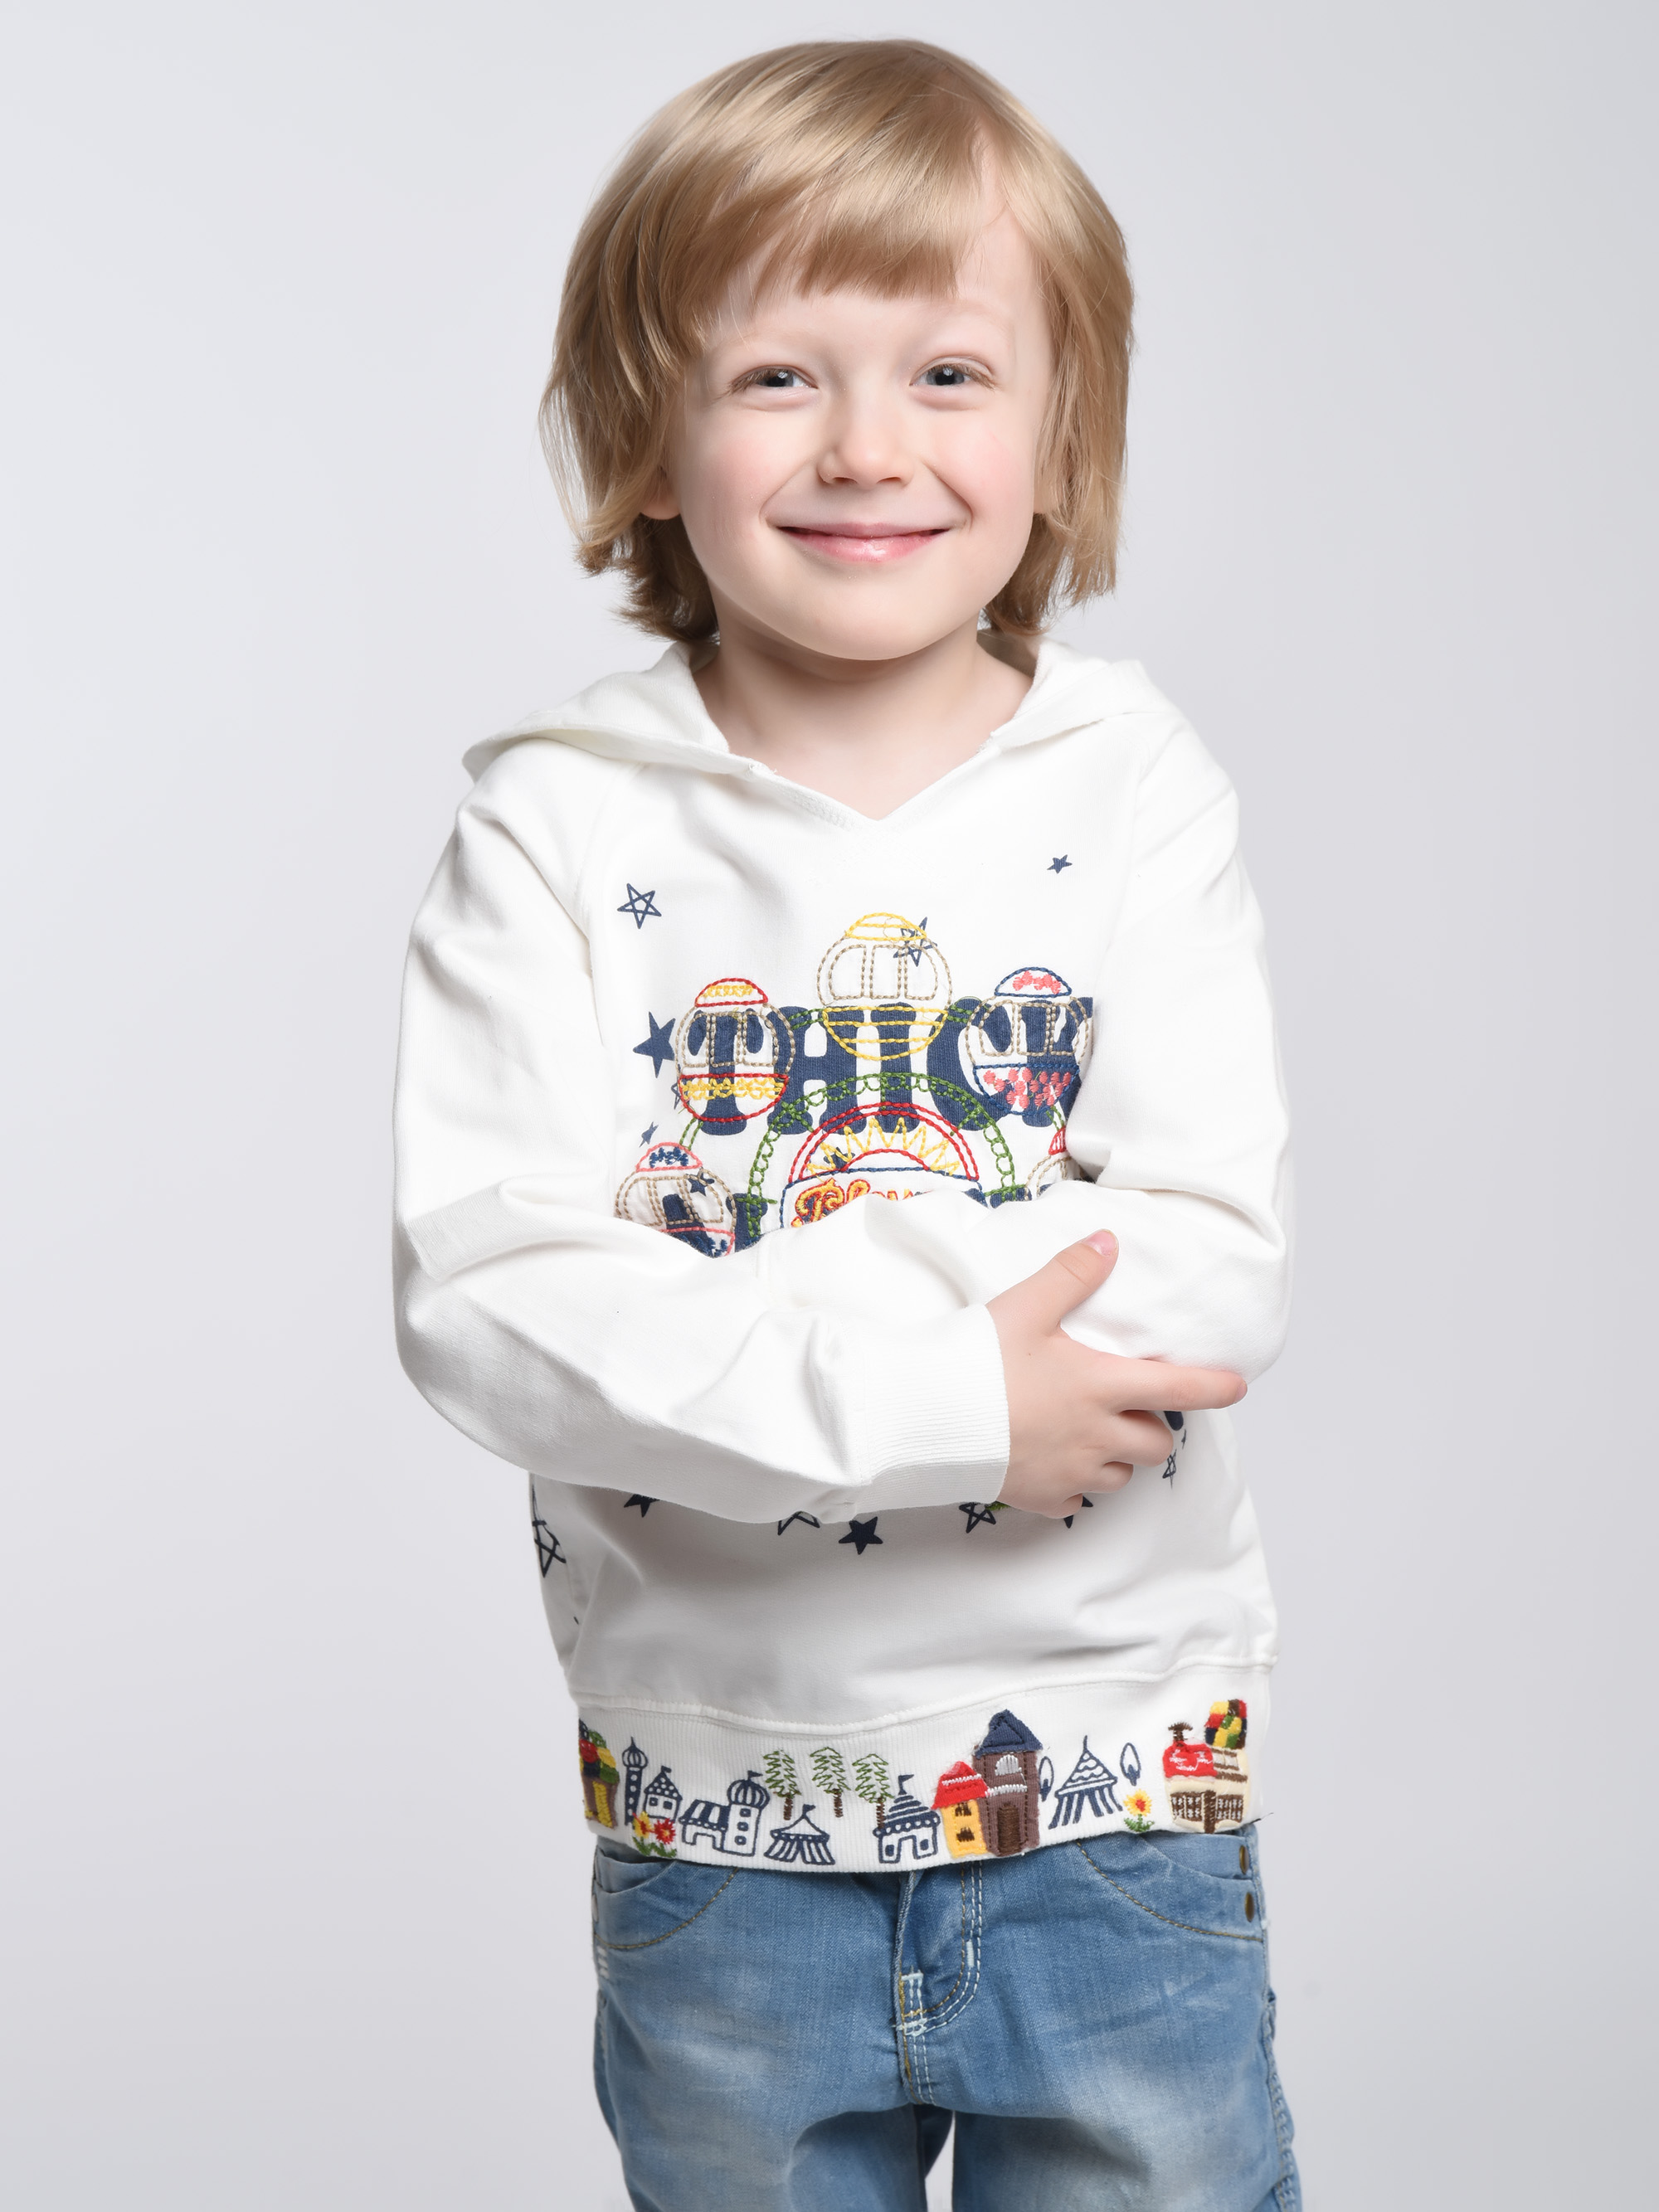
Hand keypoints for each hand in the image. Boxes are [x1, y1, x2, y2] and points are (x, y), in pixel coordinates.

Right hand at [988, 1231, 1246, 1519]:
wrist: (924, 1416)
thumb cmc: (976, 1360)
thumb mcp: (1025, 1306)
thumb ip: (1072, 1275)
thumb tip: (1109, 1243)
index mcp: (1099, 1386)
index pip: (1178, 1390)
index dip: (1214, 1388)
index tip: (1237, 1387)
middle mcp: (1095, 1437)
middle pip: (1155, 1443)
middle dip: (1153, 1426)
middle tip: (1129, 1404)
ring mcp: (1069, 1473)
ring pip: (1121, 1476)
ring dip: (1118, 1457)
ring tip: (1090, 1433)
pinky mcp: (1040, 1497)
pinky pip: (1077, 1501)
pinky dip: (1076, 1485)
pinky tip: (1055, 1462)